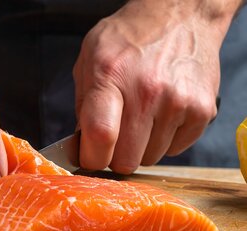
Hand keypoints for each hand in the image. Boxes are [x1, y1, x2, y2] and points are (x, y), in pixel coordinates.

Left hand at [73, 0, 237, 173]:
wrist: (181, 16)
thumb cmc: (131, 38)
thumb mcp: (90, 58)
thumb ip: (83, 103)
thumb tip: (82, 144)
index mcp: (111, 76)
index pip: (100, 137)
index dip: (91, 158)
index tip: (90, 157)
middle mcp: (147, 91)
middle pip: (126, 160)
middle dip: (115, 156)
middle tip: (116, 138)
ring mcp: (178, 102)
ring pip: (150, 159)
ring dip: (141, 147)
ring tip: (142, 117)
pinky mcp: (202, 111)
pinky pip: (175, 150)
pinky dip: (165, 140)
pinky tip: (161, 115)